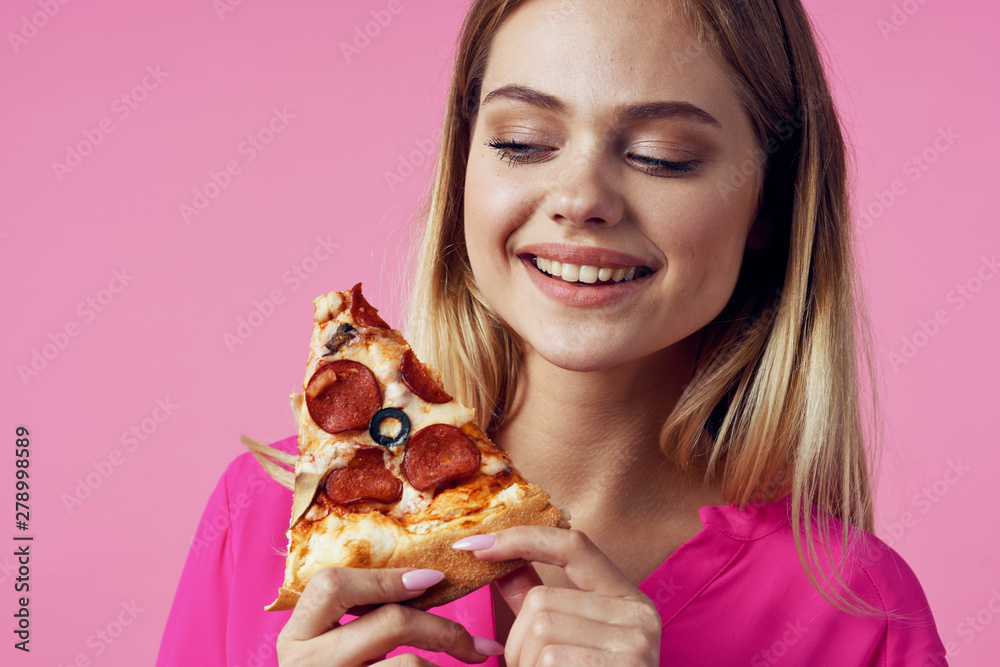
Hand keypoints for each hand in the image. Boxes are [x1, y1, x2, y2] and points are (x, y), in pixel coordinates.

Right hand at [276, 567, 504, 665]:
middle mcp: (307, 664)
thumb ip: (360, 613)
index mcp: (297, 635)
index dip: (386, 577)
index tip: (431, 578)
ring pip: (409, 665)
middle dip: (440, 627)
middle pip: (388, 621)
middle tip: (473, 643)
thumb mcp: (333, 644)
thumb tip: (425, 580)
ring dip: (445, 664)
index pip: (332, 584)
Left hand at [453, 528, 660, 665]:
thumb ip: (542, 604)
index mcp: (627, 598)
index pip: (573, 544)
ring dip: (525, 666)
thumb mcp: (572, 643)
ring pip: (540, 630)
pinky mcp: (624, 665)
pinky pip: (550, 659)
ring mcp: (636, 642)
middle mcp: (639, 613)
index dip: (521, 538)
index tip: (475, 544)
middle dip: (517, 641)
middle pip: (542, 600)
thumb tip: (501, 566)